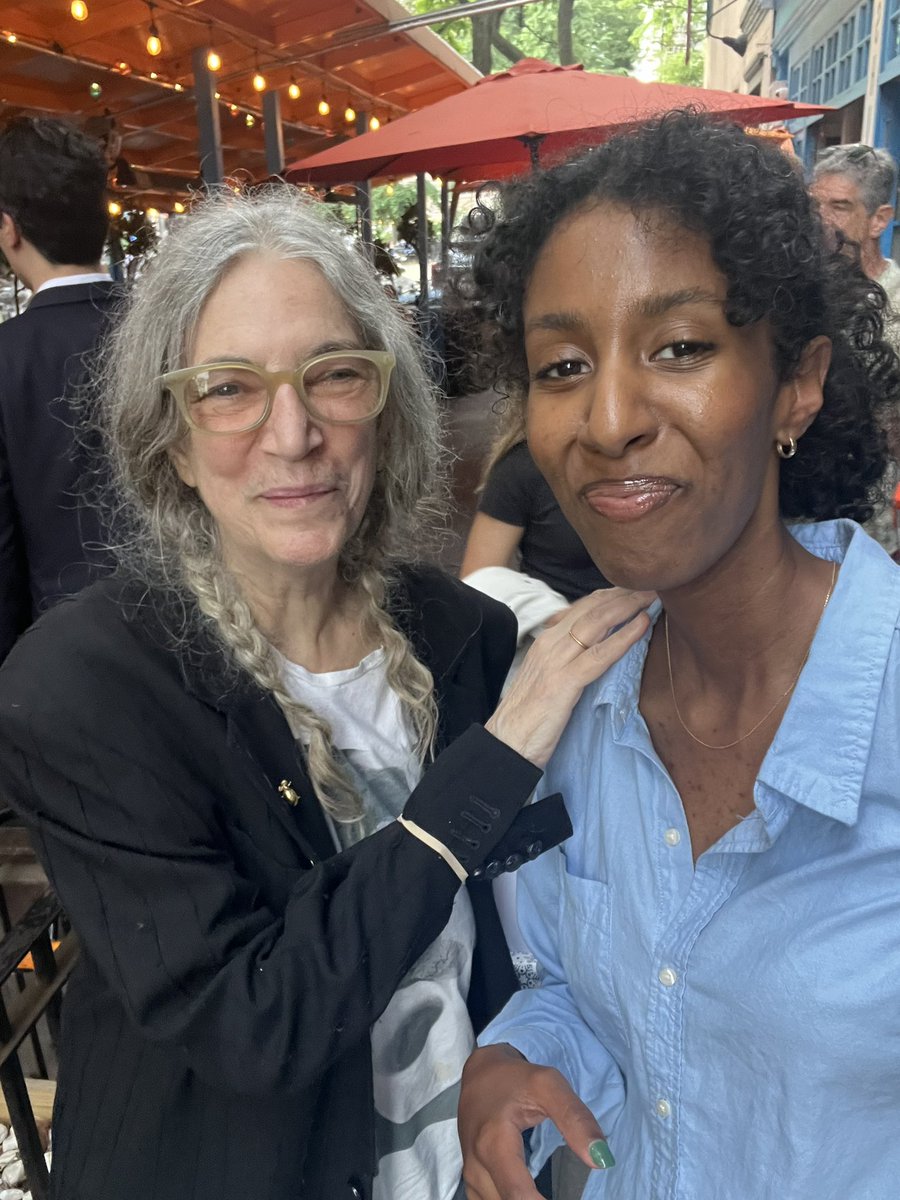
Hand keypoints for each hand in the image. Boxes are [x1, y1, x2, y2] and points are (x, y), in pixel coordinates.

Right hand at [459, 1044, 610, 1199]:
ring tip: (548, 1194)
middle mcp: (476, 1167)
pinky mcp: (472, 1182)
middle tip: (570, 1197)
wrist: (479, 1074)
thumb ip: (575, 1119)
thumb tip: (601, 1160)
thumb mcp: (548, 1084)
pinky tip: (531, 1196)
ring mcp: (471, 1177)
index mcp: (493, 1144)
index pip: (518, 1196)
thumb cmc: (514, 1078)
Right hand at [486, 587, 653, 767]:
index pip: (582, 608)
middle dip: (623, 594)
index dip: (610, 596)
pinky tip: (642, 626)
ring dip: (627, 607)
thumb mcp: (547, 678)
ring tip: (652, 596)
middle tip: (651, 584)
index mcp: (546, 641)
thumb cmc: (529, 716)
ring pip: (596, 624)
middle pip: (592, 609)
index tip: (634, 589)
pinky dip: (623, 637)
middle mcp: (550, 643)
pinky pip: (599, 655)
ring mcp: (556, 661)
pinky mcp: (564, 682)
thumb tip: (592, 652)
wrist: (506, 742)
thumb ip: (566, 660)